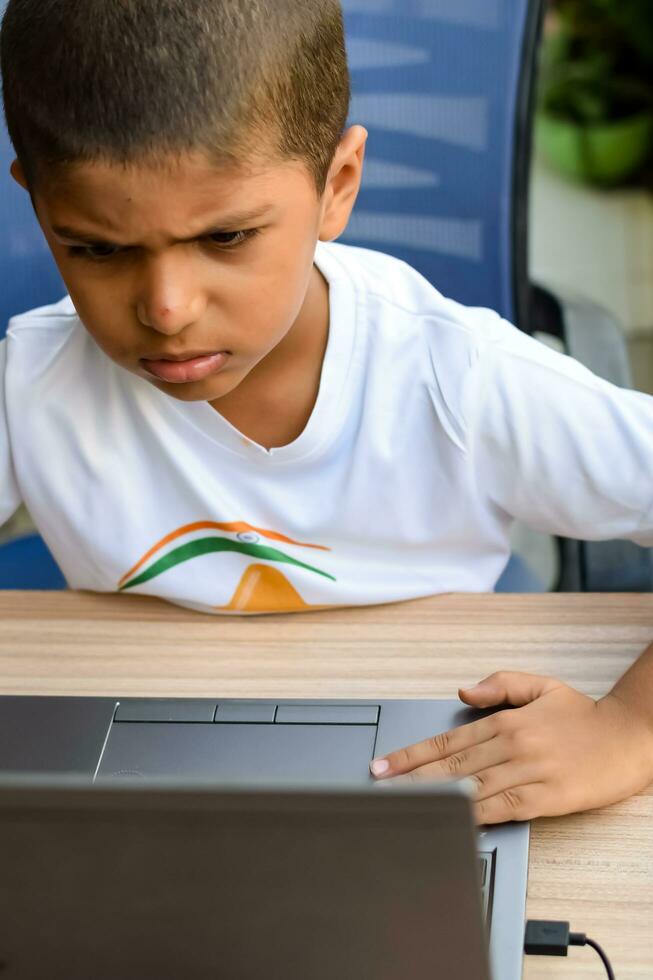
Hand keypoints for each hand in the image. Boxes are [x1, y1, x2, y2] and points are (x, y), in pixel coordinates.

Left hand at [369, 671, 652, 823]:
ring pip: (471, 787)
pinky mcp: (547, 798)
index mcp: (507, 720)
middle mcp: (513, 745)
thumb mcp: (540, 686)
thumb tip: (464, 692)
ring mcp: (529, 772)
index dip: (410, 755)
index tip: (382, 766)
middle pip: (451, 766)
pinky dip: (476, 815)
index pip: (447, 741)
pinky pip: (504, 808)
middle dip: (409, 779)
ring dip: (433, 797)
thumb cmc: (582, 715)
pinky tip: (452, 819)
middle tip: (377, 789)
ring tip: (401, 805)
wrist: (629, 737)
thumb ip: (500, 685)